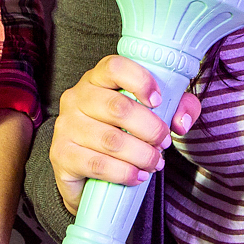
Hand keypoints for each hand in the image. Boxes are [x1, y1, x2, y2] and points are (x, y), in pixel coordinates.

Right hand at [48, 55, 196, 215]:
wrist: (85, 172)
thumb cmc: (119, 134)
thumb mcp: (149, 115)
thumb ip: (174, 109)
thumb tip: (181, 122)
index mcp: (96, 79)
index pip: (114, 67)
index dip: (140, 81)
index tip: (158, 101)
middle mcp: (76, 98)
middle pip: (118, 108)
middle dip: (150, 129)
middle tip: (164, 143)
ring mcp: (66, 126)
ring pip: (111, 140)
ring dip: (142, 154)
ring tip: (155, 162)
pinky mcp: (62, 155)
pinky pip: (98, 164)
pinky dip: (124, 173)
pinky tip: (137, 176)